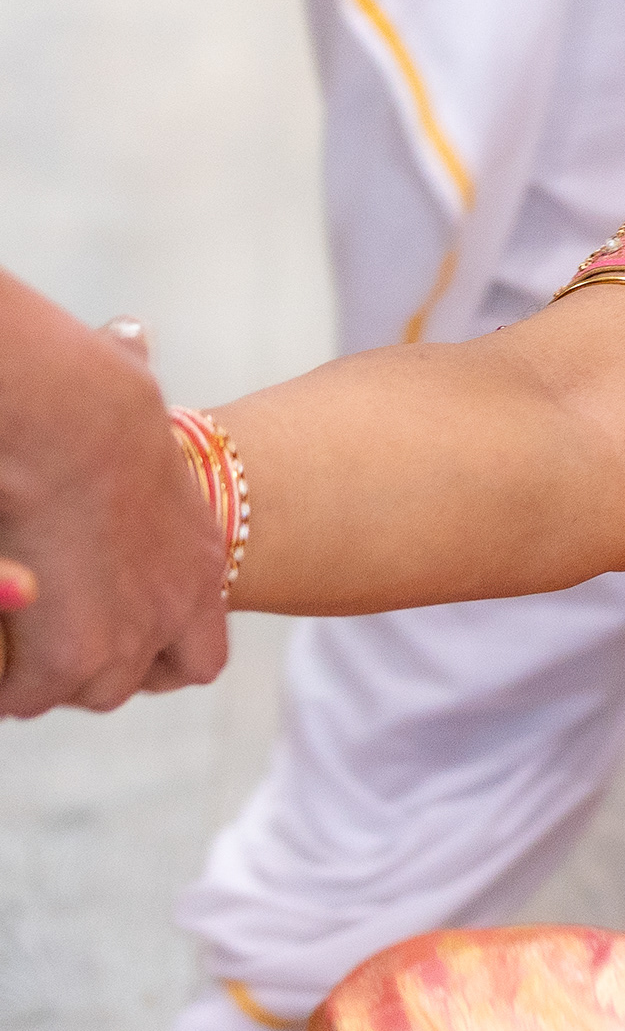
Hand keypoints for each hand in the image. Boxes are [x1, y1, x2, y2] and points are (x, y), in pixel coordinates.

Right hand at [0, 284, 227, 714]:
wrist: (75, 425)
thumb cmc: (87, 396)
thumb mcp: (129, 394)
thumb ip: (130, 376)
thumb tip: (128, 334)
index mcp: (199, 566)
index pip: (196, 658)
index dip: (148, 655)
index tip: (101, 633)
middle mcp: (174, 615)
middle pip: (127, 683)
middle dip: (80, 667)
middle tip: (33, 637)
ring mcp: (126, 644)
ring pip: (74, 692)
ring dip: (34, 673)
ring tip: (7, 632)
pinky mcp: (71, 661)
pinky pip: (23, 695)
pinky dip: (1, 674)